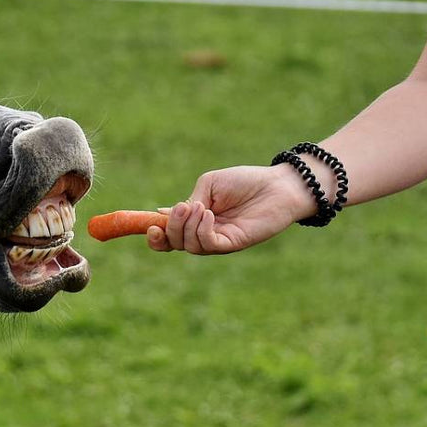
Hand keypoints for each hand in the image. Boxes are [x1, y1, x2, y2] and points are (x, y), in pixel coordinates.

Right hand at [147, 165, 316, 254]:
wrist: (277, 185)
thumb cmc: (245, 181)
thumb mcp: (209, 185)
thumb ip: (189, 201)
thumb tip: (162, 213)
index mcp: (194, 219)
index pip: (168, 235)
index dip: (155, 235)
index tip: (149, 226)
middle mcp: (203, 233)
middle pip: (174, 243)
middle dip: (169, 229)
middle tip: (180, 209)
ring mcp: (218, 240)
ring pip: (189, 246)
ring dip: (187, 226)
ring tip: (200, 207)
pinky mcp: (233, 244)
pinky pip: (208, 245)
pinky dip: (201, 231)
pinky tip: (208, 214)